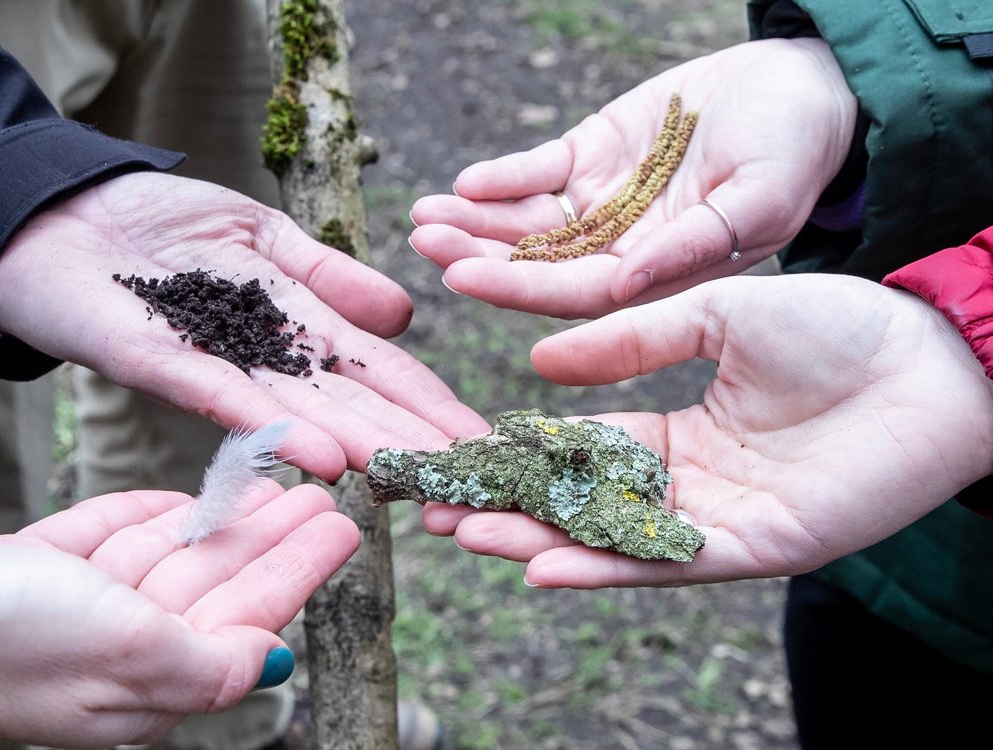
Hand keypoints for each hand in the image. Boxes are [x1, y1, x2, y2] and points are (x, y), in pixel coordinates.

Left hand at [0, 172, 489, 479]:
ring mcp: (212, 363)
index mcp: (293, 323)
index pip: (375, 367)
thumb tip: (407, 314)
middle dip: (406, 437)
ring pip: (296, 411)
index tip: (478, 438)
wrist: (58, 213)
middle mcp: (260, 357)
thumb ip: (328, 272)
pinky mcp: (156, 360)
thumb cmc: (158, 225)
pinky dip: (271, 426)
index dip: (426, 401)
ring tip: (408, 478)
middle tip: (463, 480)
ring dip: (353, 446)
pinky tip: (320, 458)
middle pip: (345, 399)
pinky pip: (220, 396)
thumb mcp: (261, 233)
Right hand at [0, 482, 358, 746]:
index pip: (246, 615)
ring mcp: (71, 609)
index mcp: (148, 677)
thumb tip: (274, 664)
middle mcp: (116, 647)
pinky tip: (174, 499)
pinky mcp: (31, 571)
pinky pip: (104, 540)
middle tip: (317, 491)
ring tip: (267, 480)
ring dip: (216, 520)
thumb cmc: (0, 639)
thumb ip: (205, 660)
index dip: (297, 569)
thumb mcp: (125, 652)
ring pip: (165, 556)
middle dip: (268, 538)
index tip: (341, 527)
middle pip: (214, 581)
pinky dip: (140, 517)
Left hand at [409, 38, 855, 317]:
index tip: (463, 278)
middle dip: (478, 253)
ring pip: (525, 220)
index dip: (519, 287)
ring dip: (474, 219)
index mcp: (657, 273)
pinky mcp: (593, 155)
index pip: (576, 292)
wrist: (803, 88)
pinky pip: (537, 170)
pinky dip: (503, 176)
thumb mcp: (759, 199)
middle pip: (536, 261)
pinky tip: (467, 181)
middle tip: (426, 242)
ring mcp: (603, 201)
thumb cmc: (796, 150)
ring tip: (423, 215)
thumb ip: (694, 245)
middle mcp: (620, 245)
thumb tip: (628, 284)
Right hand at [421, 274, 992, 586]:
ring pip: (612, 541)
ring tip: (470, 537)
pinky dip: (605, 568)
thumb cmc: (832, 323)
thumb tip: (537, 363)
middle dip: (509, 508)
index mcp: (678, 432)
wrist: (927, 353)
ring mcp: (720, 520)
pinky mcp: (758, 547)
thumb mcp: (713, 314)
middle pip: (581, 504)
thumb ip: (629, 342)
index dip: (518, 455)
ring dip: (538, 542)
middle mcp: (690, 485)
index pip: (579, 450)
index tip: (458, 455)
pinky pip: (668, 565)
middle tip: (437, 512)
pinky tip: (544, 564)